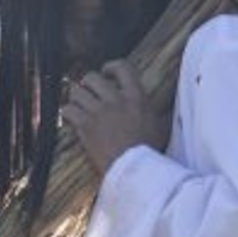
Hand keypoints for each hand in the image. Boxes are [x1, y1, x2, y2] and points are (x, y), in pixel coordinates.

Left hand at [61, 60, 168, 175]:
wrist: (135, 169)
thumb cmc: (150, 151)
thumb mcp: (161, 127)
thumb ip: (161, 114)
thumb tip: (171, 109)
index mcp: (136, 97)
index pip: (123, 68)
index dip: (110, 66)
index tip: (106, 72)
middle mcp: (116, 100)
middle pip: (93, 77)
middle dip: (87, 82)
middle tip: (87, 90)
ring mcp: (99, 112)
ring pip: (76, 92)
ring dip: (74, 97)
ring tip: (76, 104)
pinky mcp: (86, 126)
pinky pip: (68, 110)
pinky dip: (66, 112)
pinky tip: (70, 118)